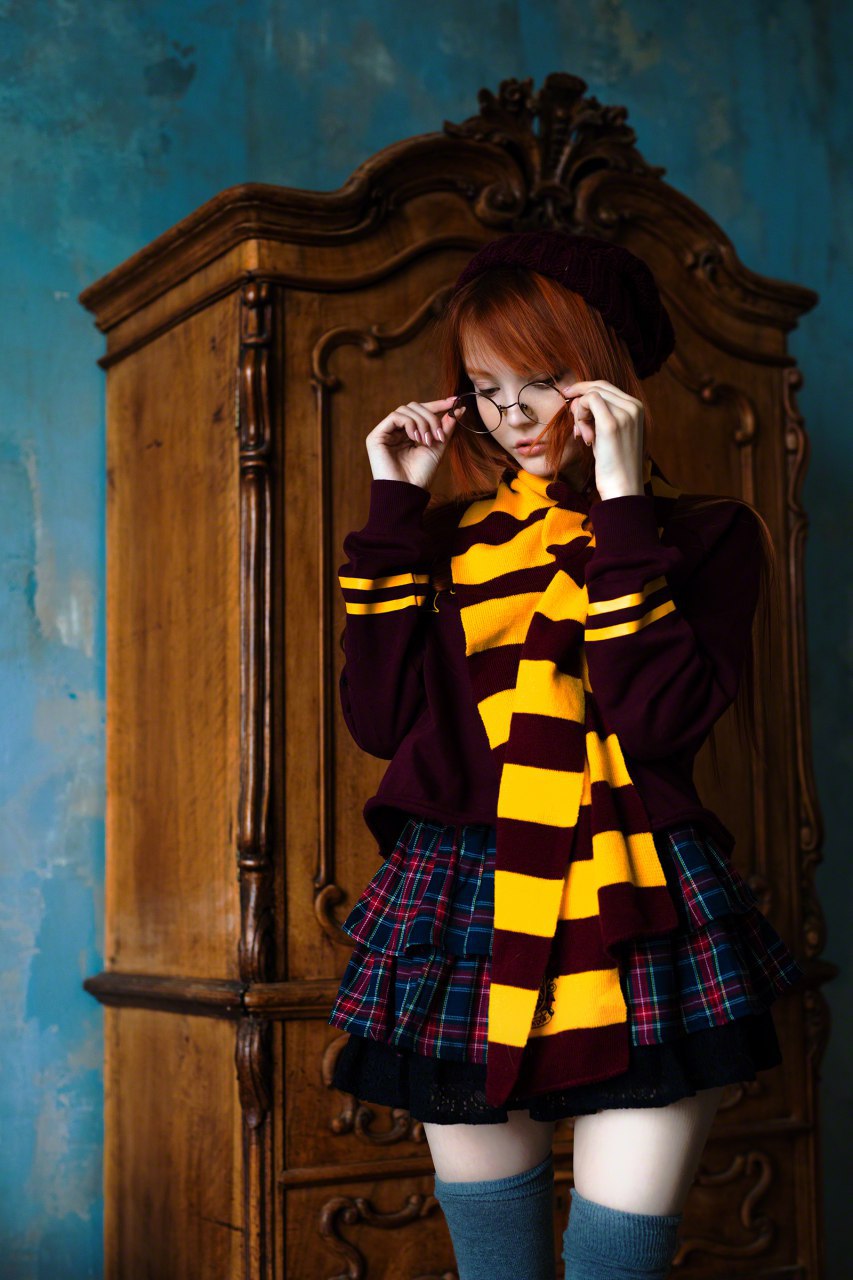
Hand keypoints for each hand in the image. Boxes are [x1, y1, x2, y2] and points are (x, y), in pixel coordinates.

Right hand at [365, 396, 458, 489]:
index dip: (437, 404)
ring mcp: (385, 432)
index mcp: (408, 433)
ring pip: (406, 410)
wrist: (408, 491)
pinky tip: (415, 438)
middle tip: (437, 435)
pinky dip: (410, 423)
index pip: (422, 411)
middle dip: (430, 417)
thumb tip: (458, 409)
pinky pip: (395, 417)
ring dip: (421, 422)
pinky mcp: (376, 436)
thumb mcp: (437, 447)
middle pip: (414, 407)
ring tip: (426, 441)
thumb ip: (445, 428)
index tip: (454, 401)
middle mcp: (396, 431)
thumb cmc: (421, 474)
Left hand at [559, 379, 644, 499]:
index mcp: (636, 407)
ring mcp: (625, 413)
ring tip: (583, 436)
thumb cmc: (613, 463)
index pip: (606, 386)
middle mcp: (634, 407)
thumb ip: (599, 414)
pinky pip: (588, 401)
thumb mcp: (608, 433)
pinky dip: (580, 416)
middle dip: (579, 402)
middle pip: (597, 386)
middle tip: (575, 425)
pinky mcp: (611, 423)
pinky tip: (584, 435)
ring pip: (591, 394)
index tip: (568, 397)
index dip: (584, 390)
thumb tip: (578, 398)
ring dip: (580, 413)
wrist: (622, 486)